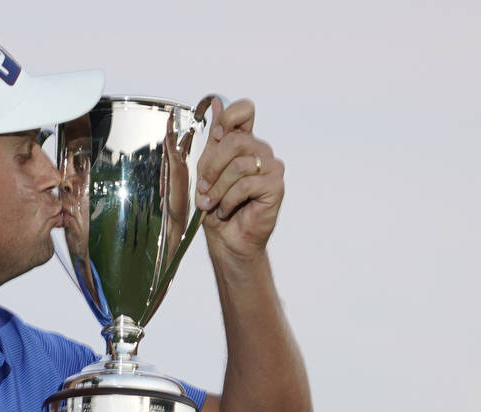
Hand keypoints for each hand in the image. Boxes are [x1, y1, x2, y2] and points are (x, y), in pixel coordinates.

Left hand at [195, 98, 284, 262]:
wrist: (227, 238)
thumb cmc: (216, 206)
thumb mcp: (207, 170)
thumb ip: (213, 141)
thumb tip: (217, 104)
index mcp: (244, 142)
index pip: (245, 110)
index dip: (229, 117)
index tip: (216, 135)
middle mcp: (261, 151)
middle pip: (234, 140)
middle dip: (212, 167)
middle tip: (204, 188)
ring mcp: (272, 167)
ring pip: (239, 165)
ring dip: (218, 188)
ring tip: (212, 204)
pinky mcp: (276, 186)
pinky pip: (246, 184)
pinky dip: (229, 200)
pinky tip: (226, 210)